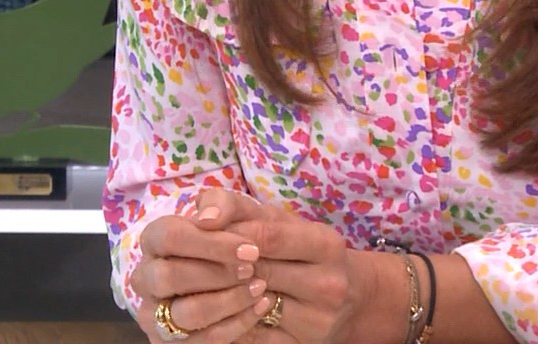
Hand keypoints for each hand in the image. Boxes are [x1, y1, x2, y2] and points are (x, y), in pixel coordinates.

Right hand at [128, 201, 276, 342]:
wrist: (255, 276)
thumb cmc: (238, 242)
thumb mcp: (237, 216)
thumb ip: (222, 205)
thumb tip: (208, 218)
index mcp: (155, 242)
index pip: (167, 237)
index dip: (209, 243)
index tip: (250, 248)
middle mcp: (147, 278)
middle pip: (168, 277)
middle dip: (216, 274)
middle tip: (252, 269)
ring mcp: (156, 315)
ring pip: (186, 313)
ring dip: (229, 300)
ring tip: (260, 288)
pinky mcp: (172, 341)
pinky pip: (204, 340)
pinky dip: (237, 324)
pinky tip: (260, 307)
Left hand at [191, 188, 382, 343]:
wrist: (349, 296)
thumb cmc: (300, 248)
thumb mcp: (278, 219)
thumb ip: (237, 206)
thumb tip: (202, 215)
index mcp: (326, 244)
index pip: (267, 236)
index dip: (229, 234)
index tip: (200, 232)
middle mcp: (328, 284)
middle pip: (259, 273)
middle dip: (217, 266)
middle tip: (188, 260)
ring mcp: (318, 321)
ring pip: (252, 309)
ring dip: (216, 296)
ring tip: (193, 285)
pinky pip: (252, 338)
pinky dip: (225, 324)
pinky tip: (206, 314)